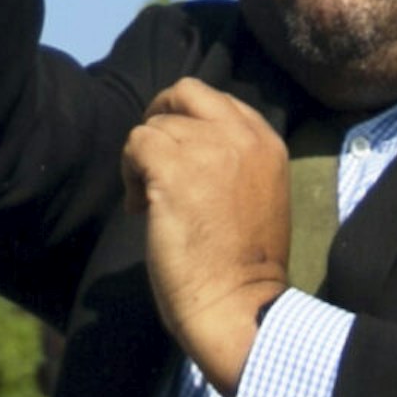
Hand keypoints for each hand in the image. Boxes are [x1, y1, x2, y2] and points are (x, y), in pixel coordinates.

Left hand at [123, 79, 290, 392]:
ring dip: (143, 161)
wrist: (238, 304)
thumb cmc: (245, 266)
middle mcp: (241, 136)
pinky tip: (138, 209)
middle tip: (151, 158)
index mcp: (267, 142)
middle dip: (161, 117)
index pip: (219, 101)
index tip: (182, 158)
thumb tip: (186, 147)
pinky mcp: (173, 168)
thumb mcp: (258, 195)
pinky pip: (135, 144)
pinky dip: (129, 174)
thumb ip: (234, 161)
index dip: (190, 122)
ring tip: (148, 202)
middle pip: (186, 92)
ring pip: (154, 126)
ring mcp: (207, 148)